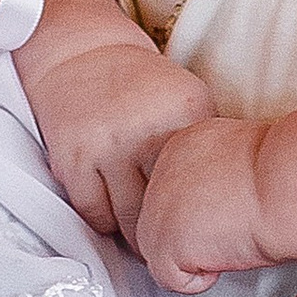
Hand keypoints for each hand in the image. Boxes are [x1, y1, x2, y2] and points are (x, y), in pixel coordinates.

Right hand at [26, 38, 214, 240]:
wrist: (81, 52)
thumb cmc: (138, 82)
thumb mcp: (188, 98)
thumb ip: (202, 144)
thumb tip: (223, 198)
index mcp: (184, 112)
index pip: (204, 182)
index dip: (206, 211)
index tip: (208, 226)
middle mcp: (146, 131)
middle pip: (167, 207)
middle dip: (171, 232)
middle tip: (176, 244)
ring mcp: (107, 147)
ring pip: (129, 221)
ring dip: (139, 237)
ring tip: (148, 241)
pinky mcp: (73, 160)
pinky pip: (96, 215)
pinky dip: (107, 225)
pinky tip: (116, 220)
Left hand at [135, 113, 271, 292]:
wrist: (291, 182)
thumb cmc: (288, 174)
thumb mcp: (245, 161)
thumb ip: (218, 177)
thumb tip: (214, 205)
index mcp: (185, 144)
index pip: (170, 191)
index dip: (198, 214)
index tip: (229, 216)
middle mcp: (163, 170)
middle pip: (157, 219)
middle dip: (190, 238)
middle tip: (231, 236)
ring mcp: (158, 206)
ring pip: (156, 250)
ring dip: (192, 258)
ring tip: (231, 245)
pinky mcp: (164, 241)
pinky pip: (168, 278)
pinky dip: (198, 281)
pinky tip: (226, 258)